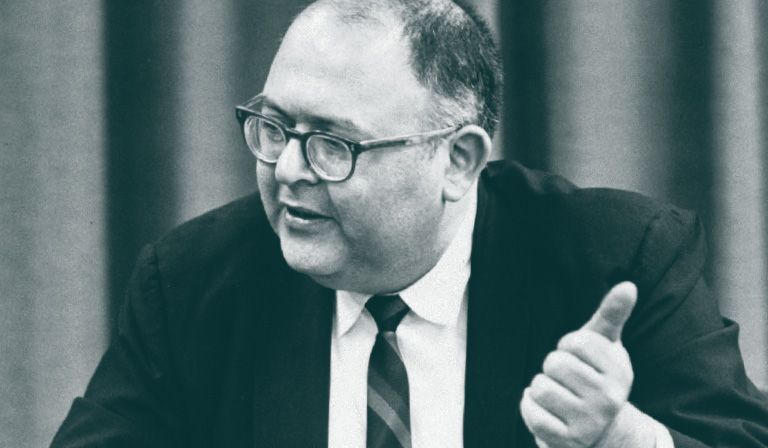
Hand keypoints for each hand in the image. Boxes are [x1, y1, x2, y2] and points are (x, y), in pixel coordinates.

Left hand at [520, 282, 637, 447]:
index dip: (569, 345)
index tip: (579, 358)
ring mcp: (589, 422)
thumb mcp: (605, 344)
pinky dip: (529, 406)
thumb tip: (628, 285)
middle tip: (567, 380)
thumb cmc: (595, 374)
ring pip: (540, 387)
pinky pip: (531, 413)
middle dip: (553, 367)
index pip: (575, 341)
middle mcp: (609, 399)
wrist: (599, 428)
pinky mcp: (567, 441)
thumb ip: (612, 314)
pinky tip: (544, 408)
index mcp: (620, 371)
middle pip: (554, 363)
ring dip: (540, 387)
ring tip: (557, 394)